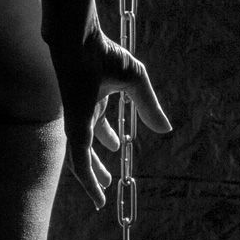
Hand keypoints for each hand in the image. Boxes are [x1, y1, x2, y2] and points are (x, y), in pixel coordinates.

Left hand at [50, 17, 172, 211]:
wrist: (79, 43)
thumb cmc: (104, 55)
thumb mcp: (135, 83)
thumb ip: (149, 106)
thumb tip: (166, 129)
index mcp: (94, 102)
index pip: (98, 126)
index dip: (107, 138)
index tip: (117, 146)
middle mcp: (82, 116)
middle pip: (87, 147)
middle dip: (97, 164)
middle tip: (106, 180)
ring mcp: (76, 125)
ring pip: (81, 161)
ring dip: (92, 179)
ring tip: (101, 196)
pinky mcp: (73, 131)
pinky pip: (79, 163)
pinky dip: (88, 181)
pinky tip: (97, 195)